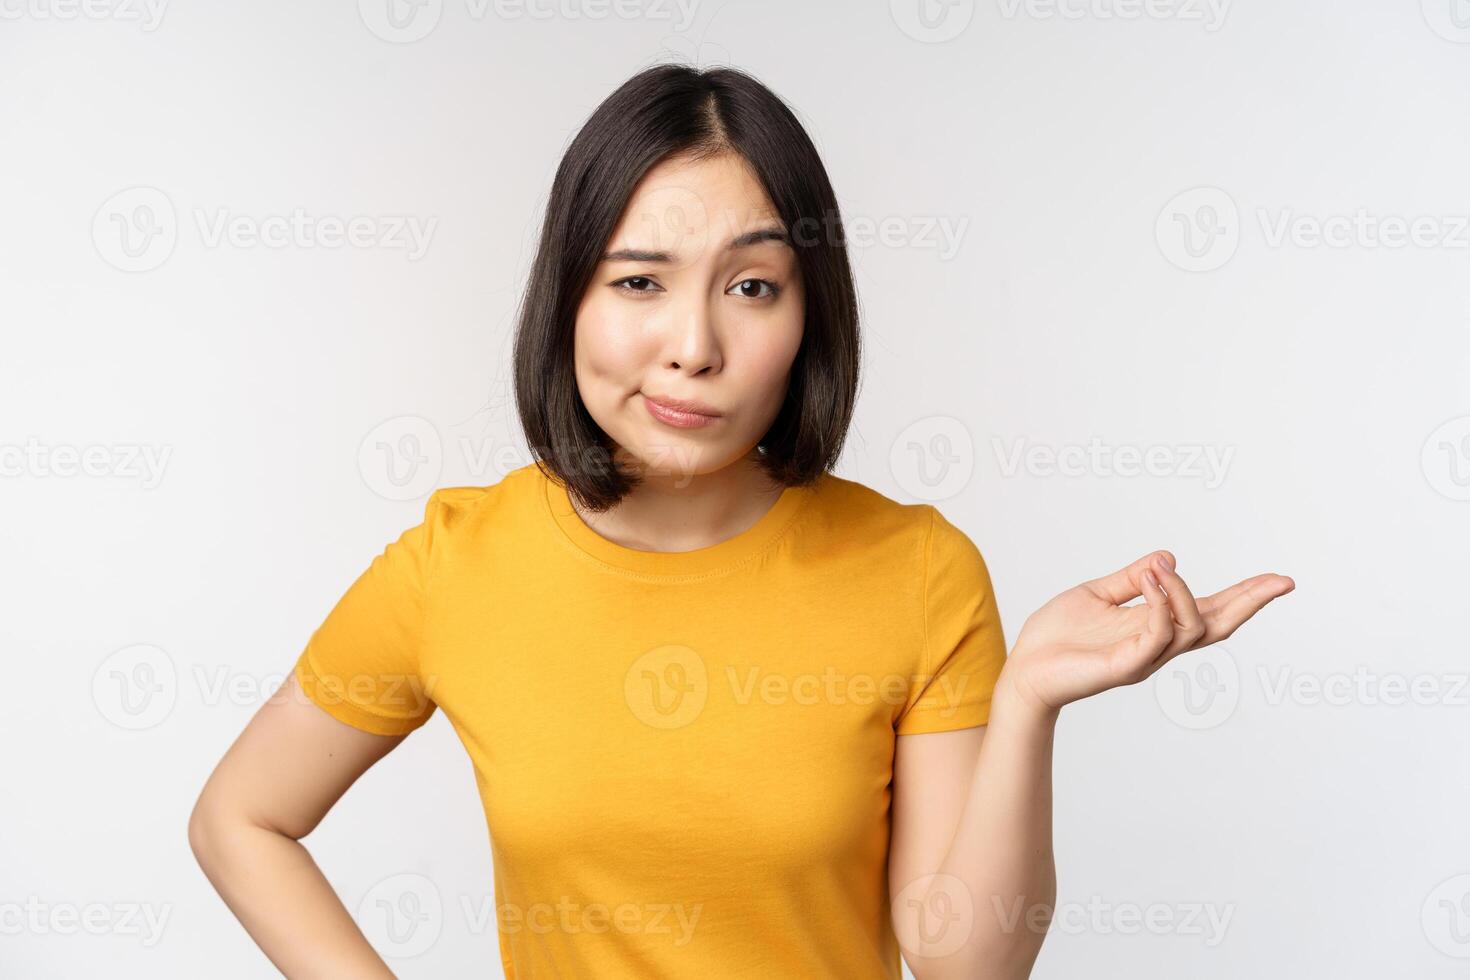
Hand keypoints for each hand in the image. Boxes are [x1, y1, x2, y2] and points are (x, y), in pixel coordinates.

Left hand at [997, 550, 1294, 715]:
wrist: (1024, 669)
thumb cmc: (1057, 637)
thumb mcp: (1097, 594)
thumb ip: (1131, 579)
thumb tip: (1166, 557)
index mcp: (1154, 626)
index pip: (1210, 611)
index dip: (1243, 596)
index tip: (1278, 581)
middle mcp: (1157, 645)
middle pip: (1218, 626)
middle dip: (1250, 603)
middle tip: (1280, 583)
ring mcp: (1144, 657)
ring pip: (1190, 629)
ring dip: (1184, 592)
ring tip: (1161, 569)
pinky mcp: (1124, 666)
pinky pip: (1156, 637)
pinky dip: (1161, 606)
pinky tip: (1151, 581)